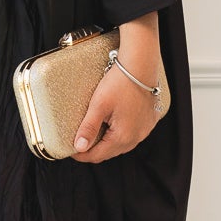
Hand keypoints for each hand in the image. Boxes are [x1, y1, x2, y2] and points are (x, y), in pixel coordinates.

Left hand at [69, 19, 163, 163]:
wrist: (141, 65)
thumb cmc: (120, 82)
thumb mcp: (99, 105)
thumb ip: (88, 128)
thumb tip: (79, 147)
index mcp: (123, 137)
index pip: (98, 155)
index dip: (82, 155)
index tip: (71, 150)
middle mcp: (137, 137)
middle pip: (110, 152)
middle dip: (94, 149)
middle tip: (80, 141)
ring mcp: (145, 129)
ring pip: (122, 144)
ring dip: (108, 142)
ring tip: (95, 132)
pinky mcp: (150, 120)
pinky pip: (133, 133)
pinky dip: (122, 133)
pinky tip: (114, 123)